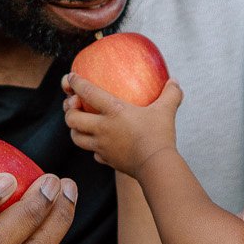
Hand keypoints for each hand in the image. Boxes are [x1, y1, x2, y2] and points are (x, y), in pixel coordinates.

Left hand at [62, 73, 183, 179]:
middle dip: (69, 111)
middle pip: (72, 119)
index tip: (71, 77)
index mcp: (114, 111)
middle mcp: (102, 128)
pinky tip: (100, 145)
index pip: (88, 92)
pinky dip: (93, 148)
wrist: (156, 165)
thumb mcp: (166, 110)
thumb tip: (174, 81)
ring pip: (77, 138)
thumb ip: (170, 93)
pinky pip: (94, 153)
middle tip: (74, 105)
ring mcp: (102, 146)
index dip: (76, 83)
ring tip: (81, 124)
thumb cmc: (159, 135)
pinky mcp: (107, 160)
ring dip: (75, 130)